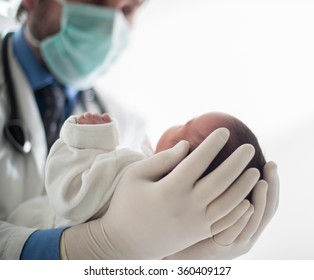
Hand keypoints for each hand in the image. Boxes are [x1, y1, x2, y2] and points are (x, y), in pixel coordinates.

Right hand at [61, 128, 259, 258]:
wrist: (123, 243)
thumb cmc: (126, 204)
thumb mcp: (135, 176)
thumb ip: (161, 160)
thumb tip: (187, 146)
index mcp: (169, 189)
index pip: (197, 161)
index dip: (212, 144)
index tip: (225, 131)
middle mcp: (187, 206)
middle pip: (220, 181)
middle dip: (237, 162)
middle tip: (249, 148)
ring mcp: (195, 223)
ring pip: (228, 203)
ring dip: (244, 186)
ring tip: (255, 171)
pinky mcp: (198, 235)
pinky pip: (224, 223)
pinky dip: (239, 212)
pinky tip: (247, 201)